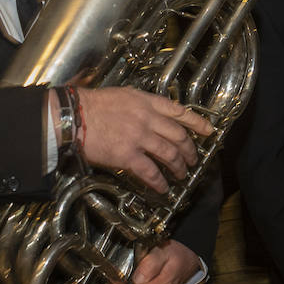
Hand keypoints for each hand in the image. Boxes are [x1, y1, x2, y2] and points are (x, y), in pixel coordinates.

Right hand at [74, 87, 212, 192]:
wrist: (73, 117)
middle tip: (193, 159)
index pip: (180, 111)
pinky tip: (163, 188)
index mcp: (146, 102)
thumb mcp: (122, 95)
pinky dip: (160, 182)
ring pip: (169, 154)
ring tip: (181, 175)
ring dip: (179, 167)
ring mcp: (139, 137)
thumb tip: (153, 114)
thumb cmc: (92, 105)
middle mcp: (147, 119)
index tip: (210, 131)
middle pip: (179, 136)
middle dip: (190, 150)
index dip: (198, 123)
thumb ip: (141, 104)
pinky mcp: (128, 155)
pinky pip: (150, 172)